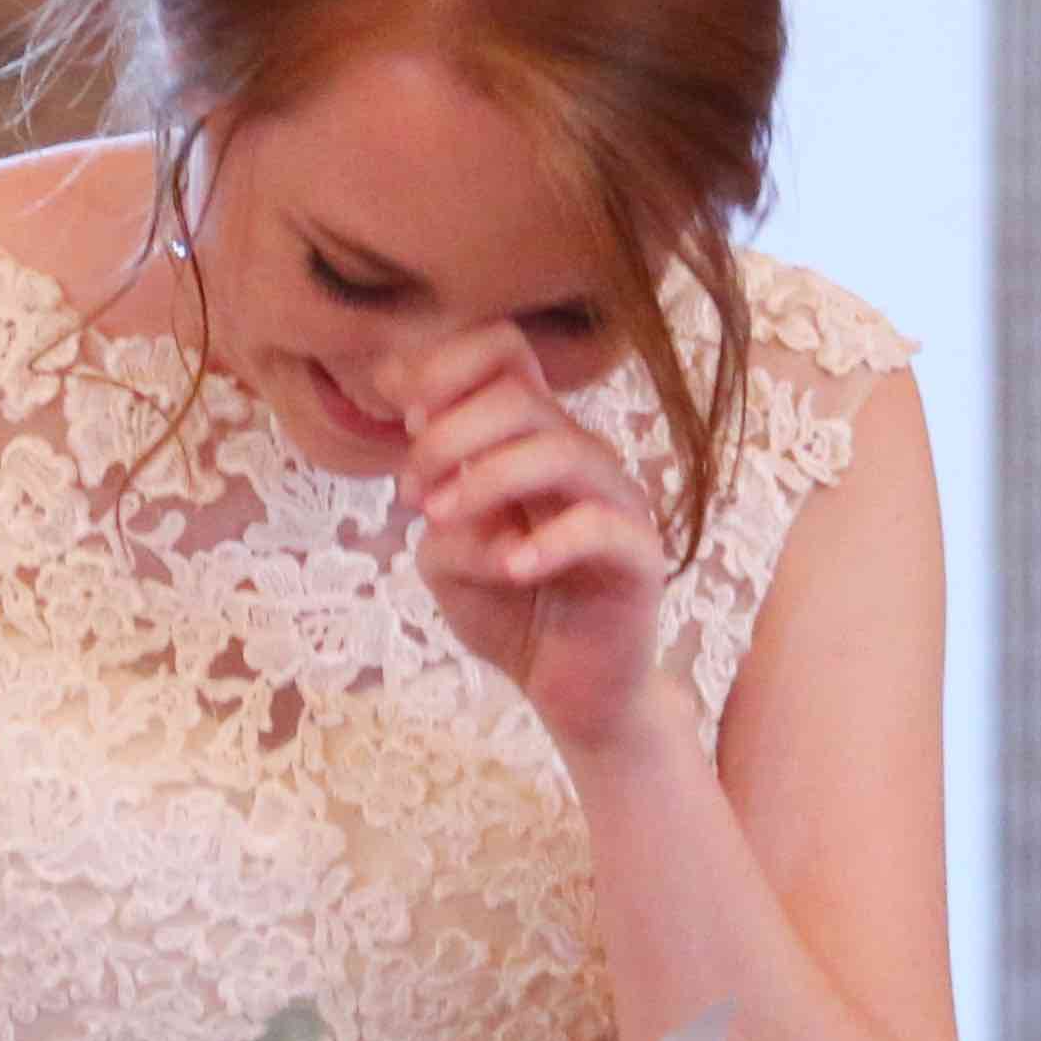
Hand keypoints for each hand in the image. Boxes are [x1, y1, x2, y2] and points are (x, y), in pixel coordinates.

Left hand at [383, 318, 677, 769]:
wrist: (567, 689)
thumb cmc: (507, 606)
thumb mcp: (445, 550)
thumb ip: (435, 498)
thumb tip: (431, 465)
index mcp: (531, 438)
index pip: (505, 352)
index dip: (446, 365)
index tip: (401, 418)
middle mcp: (578, 455)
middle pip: (520, 396)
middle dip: (447, 436)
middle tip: (410, 494)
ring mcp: (616, 501)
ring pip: (560, 449)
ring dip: (483, 479)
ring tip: (439, 521)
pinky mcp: (639, 557)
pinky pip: (599, 526)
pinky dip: (544, 542)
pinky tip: (509, 568)